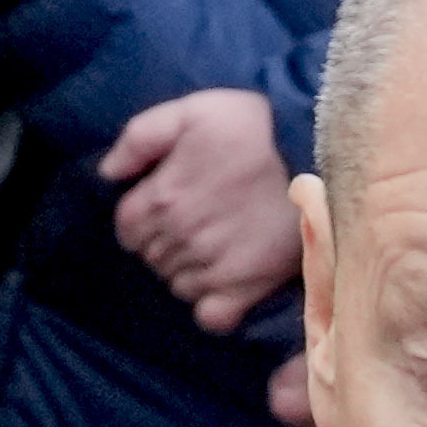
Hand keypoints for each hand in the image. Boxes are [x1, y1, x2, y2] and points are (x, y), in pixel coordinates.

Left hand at [104, 88, 302, 336]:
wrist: (318, 151)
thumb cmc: (254, 127)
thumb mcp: (193, 111)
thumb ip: (140, 137)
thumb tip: (107, 172)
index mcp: (162, 198)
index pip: (126, 229)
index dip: (143, 217)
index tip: (167, 205)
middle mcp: (181, 238)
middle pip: (152, 258)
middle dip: (166, 242)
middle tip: (199, 220)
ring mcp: (213, 267)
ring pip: (178, 285)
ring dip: (189, 270)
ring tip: (218, 243)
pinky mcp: (246, 287)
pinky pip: (210, 315)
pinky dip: (212, 303)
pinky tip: (227, 280)